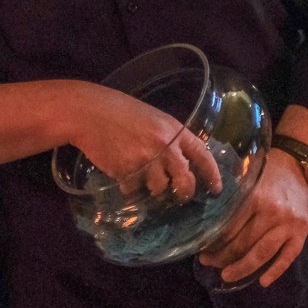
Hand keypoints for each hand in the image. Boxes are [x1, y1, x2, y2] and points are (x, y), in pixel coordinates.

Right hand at [72, 85, 222, 201]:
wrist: (90, 112)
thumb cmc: (121, 112)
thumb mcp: (153, 119)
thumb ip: (169, 139)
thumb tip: (182, 163)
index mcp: (174, 130)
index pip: (203, 155)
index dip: (212, 175)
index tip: (217, 189)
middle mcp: (165, 146)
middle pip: (185, 181)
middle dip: (184, 192)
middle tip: (180, 195)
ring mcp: (146, 160)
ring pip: (160, 189)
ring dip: (152, 188)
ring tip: (141, 177)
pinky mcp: (127, 172)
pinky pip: (135, 191)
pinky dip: (130, 188)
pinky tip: (123, 175)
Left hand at [197, 149, 307, 287]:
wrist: (300, 165)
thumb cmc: (268, 171)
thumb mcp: (247, 178)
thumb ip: (233, 197)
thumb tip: (208, 220)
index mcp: (255, 197)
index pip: (230, 227)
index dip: (214, 242)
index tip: (202, 249)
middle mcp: (272, 212)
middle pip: (243, 243)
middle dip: (222, 257)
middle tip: (207, 263)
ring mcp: (288, 224)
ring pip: (262, 253)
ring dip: (243, 268)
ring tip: (227, 276)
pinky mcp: (302, 232)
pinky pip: (288, 257)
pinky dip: (275, 271)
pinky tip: (262, 282)